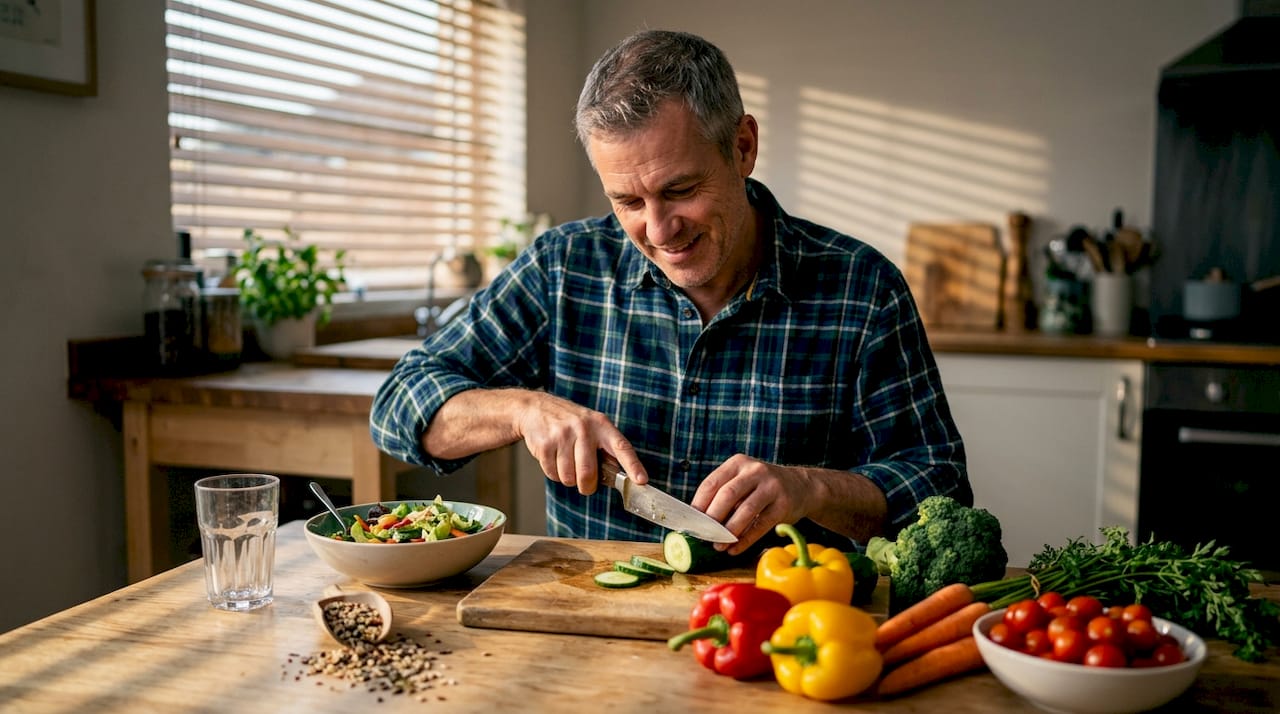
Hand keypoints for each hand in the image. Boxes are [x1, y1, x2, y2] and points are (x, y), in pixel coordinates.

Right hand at [516, 392, 647, 494]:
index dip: (633, 465)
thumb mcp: (593, 427)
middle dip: (587, 486)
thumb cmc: (570, 423)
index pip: (621, 447)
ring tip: (566, 462)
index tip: (641, 481)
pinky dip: (554, 474)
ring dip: (568, 479)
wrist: (536, 408)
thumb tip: (621, 477)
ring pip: (568, 478)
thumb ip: (606, 449)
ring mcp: (563, 435)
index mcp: (602, 425)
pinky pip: (553, 474)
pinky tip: (553, 458)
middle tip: (586, 484)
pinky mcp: (546, 444)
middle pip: (588, 474)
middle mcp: (584, 428)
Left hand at [690, 454, 815, 555]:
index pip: (711, 483)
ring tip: (718, 546)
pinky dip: (746, 540)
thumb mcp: (743, 481)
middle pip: (727, 495)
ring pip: (745, 511)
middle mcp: (755, 471)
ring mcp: (771, 486)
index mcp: (738, 463)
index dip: (698, 505)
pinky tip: (735, 549)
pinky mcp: (784, 505)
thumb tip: (697, 522)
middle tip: (704, 537)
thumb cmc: (761, 488)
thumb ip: (723, 495)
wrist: (801, 487)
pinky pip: (761, 525)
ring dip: (729, 532)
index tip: (691, 523)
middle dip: (712, 519)